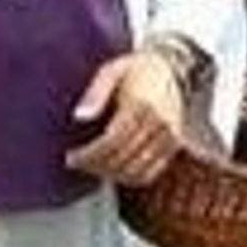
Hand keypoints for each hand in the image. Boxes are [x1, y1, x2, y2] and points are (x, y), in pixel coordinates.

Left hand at [66, 48, 183, 184]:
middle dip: (97, 166)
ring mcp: (169, 136)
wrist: (170, 68)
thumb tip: (79, 117)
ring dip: (112, 175)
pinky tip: (114, 172)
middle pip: (124, 157)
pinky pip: (152, 172)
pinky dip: (131, 178)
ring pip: (138, 170)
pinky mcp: (174, 145)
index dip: (90, 154)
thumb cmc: (136, 69)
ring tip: (92, 168)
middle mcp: (158, 123)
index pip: (113, 140)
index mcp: (140, 104)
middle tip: (77, 163)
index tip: (72, 157)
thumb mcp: (111, 70)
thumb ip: (95, 94)